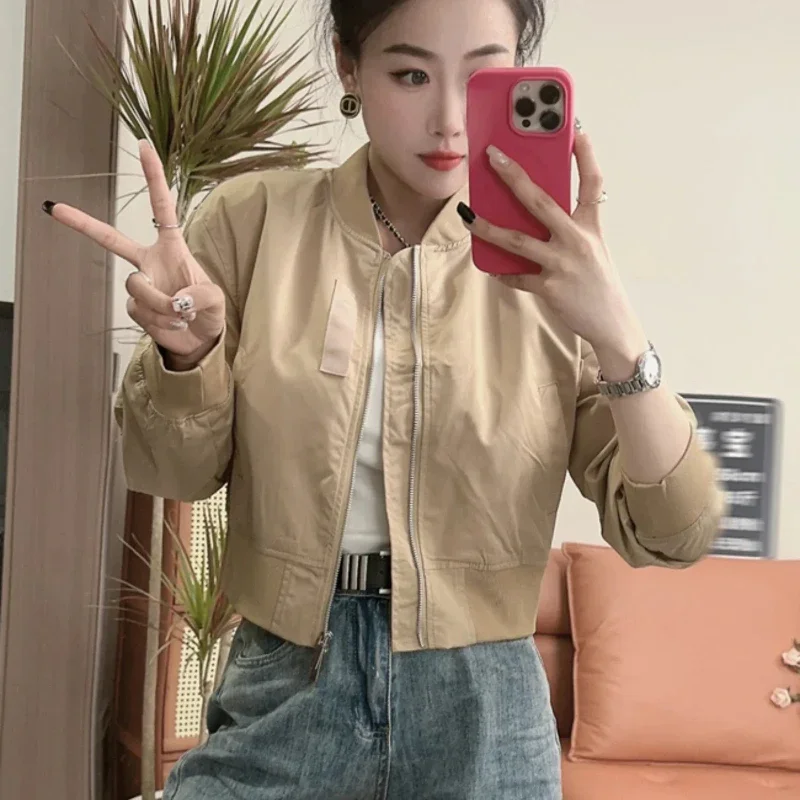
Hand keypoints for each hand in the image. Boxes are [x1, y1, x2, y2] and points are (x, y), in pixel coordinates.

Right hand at [43, 140, 224, 363]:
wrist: (199, 340)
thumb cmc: (209, 313)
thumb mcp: (216, 300)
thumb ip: (201, 295)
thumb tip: (176, 299)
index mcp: (171, 248)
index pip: (161, 207)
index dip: (153, 178)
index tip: (143, 147)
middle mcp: (150, 262)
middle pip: (111, 239)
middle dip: (83, 224)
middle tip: (57, 209)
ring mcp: (140, 284)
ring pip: (136, 287)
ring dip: (162, 305)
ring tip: (183, 315)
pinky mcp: (135, 307)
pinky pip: (138, 309)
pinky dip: (159, 320)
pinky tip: (173, 324)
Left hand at [459, 129, 640, 351]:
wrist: (612, 324)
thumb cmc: (598, 284)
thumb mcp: (592, 249)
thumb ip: (569, 230)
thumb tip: (532, 214)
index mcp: (590, 228)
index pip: (592, 184)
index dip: (585, 156)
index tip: (576, 130)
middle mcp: (577, 241)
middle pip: (540, 201)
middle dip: (513, 176)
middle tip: (493, 156)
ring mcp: (562, 264)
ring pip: (516, 240)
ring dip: (487, 227)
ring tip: (467, 215)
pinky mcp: (550, 287)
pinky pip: (516, 277)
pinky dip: (502, 272)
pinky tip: (490, 267)